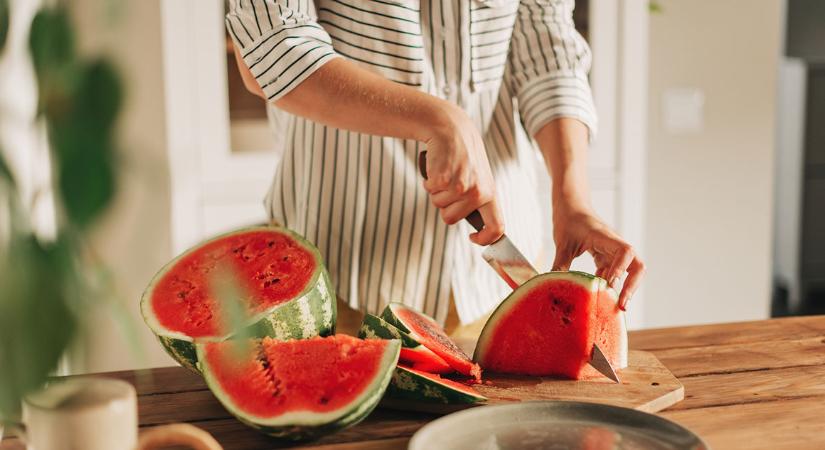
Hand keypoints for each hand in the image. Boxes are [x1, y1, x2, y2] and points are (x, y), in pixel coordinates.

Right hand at [422, 102, 503, 244]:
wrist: (452, 129)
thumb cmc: (464, 157)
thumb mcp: (479, 178)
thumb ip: (478, 202)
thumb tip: (478, 229)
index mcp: (490, 194)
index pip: (497, 227)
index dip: (485, 239)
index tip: (472, 237)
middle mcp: (478, 192)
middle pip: (450, 219)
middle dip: (444, 206)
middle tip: (449, 185)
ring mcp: (461, 186)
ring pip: (438, 205)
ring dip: (436, 192)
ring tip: (445, 173)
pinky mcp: (443, 178)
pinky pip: (429, 191)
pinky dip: (429, 181)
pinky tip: (437, 168)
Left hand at [551, 204, 644, 309]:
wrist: (571, 206)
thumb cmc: (568, 220)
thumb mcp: (562, 244)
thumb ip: (560, 265)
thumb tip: (552, 288)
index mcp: (605, 237)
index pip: (625, 252)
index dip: (621, 269)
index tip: (610, 284)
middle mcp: (614, 245)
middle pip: (636, 266)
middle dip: (632, 286)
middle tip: (622, 305)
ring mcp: (612, 251)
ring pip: (628, 271)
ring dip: (624, 288)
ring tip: (614, 307)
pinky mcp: (606, 256)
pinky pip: (614, 272)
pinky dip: (610, 284)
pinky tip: (600, 296)